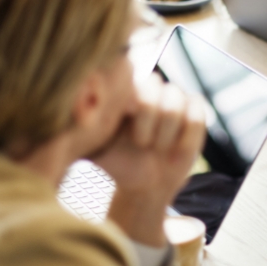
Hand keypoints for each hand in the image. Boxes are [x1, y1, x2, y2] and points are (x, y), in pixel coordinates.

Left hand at [93, 77, 206, 245]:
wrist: (142, 187)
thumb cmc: (115, 164)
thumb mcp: (92, 147)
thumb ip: (80, 130)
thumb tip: (68, 114)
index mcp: (124, 92)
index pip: (130, 77)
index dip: (129, 100)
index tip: (123, 124)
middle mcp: (151, 91)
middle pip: (156, 84)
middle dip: (149, 115)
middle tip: (140, 142)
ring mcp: (175, 102)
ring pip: (177, 99)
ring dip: (166, 129)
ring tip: (156, 149)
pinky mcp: (195, 118)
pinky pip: (198, 116)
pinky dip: (186, 136)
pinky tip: (173, 152)